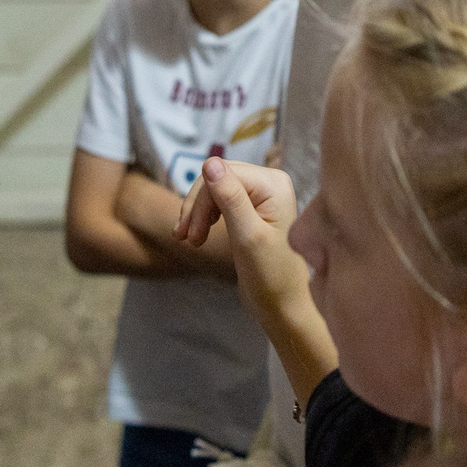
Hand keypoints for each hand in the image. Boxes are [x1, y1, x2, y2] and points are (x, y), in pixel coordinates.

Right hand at [179, 158, 309, 318]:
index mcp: (273, 183)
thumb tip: (210, 161)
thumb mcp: (247, 236)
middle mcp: (269, 182)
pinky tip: (196, 235)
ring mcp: (261, 194)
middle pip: (216, 179)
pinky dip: (204, 216)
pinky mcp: (251, 208)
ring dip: (197, 214)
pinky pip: (219, 200)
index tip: (189, 234)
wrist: (282, 304)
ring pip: (214, 190)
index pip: (222, 175)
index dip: (200, 201)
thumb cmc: (270, 274)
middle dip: (197, 208)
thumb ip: (230, 198)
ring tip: (190, 241)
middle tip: (185, 239)